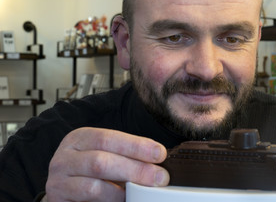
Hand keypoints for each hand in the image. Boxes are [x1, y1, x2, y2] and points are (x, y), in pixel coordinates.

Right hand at [45, 127, 168, 200]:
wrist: (64, 194)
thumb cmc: (90, 172)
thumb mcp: (105, 156)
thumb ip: (126, 156)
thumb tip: (158, 163)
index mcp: (79, 139)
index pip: (108, 138)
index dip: (136, 146)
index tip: (160, 154)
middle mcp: (65, 158)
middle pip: (102, 162)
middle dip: (135, 169)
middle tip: (160, 177)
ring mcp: (57, 182)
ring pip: (94, 187)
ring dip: (123, 192)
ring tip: (142, 193)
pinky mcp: (57, 201)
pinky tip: (124, 201)